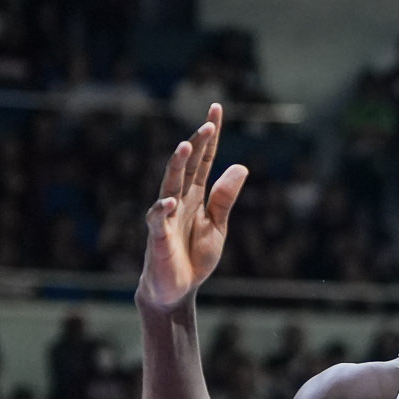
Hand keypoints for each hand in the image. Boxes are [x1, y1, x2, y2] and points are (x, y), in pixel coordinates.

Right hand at [137, 104, 248, 315]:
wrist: (177, 289)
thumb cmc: (195, 256)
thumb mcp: (218, 226)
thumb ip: (225, 198)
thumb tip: (241, 166)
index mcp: (196, 196)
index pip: (204, 160)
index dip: (210, 138)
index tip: (216, 109)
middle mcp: (179, 200)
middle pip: (187, 167)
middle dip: (197, 145)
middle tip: (208, 124)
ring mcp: (166, 217)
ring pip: (170, 185)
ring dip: (177, 167)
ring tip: (187, 148)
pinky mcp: (158, 238)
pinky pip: (158, 220)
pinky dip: (163, 211)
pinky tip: (171, 201)